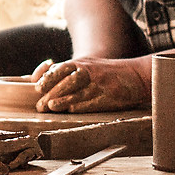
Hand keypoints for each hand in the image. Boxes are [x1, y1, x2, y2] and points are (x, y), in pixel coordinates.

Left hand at [30, 56, 149, 112]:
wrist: (136, 75)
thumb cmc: (106, 73)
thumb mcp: (87, 66)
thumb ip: (68, 74)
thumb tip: (45, 85)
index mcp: (82, 63)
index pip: (60, 69)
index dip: (47, 78)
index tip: (37, 89)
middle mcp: (89, 71)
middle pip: (66, 81)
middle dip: (51, 93)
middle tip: (40, 106)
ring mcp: (99, 83)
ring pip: (78, 91)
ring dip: (63, 100)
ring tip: (51, 107)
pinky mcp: (109, 95)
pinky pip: (93, 101)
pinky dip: (81, 106)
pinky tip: (71, 111)